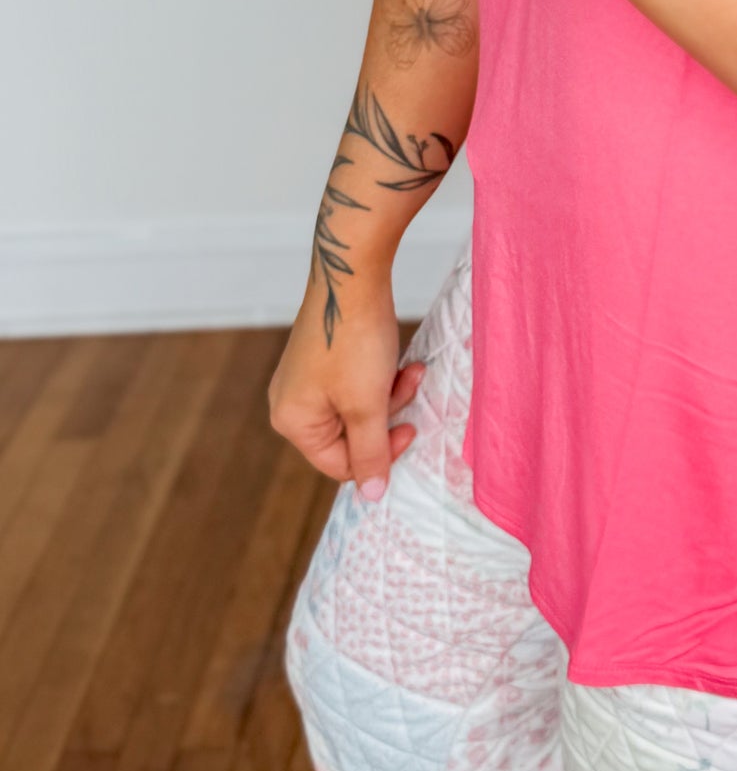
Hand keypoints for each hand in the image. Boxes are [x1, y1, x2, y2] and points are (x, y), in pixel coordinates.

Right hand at [268, 272, 425, 498]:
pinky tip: (402, 360)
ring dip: (389, 394)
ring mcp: (305, 379)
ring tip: (412, 370)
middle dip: (387, 416)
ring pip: (357, 407)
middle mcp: (290, 402)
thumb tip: (372, 497)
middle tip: (410, 388)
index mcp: (292, 422)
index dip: (380, 454)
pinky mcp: (323, 358)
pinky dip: (381, 376)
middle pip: (349, 436)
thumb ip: (370, 452)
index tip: (411, 429)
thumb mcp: (367, 403)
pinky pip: (355, 383)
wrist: (353, 273)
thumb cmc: (355, 340)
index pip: (340, 464)